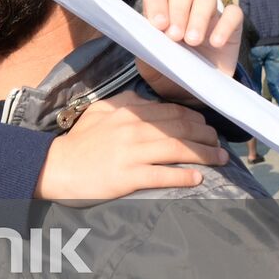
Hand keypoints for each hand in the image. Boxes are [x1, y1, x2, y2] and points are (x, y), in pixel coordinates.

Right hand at [35, 90, 226, 203]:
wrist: (57, 167)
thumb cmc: (79, 142)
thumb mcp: (99, 112)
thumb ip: (124, 102)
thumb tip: (147, 100)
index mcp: (127, 112)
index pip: (171, 111)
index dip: (195, 118)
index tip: (207, 126)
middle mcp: (132, 129)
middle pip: (180, 129)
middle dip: (206, 136)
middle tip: (220, 143)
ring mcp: (131, 153)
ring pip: (178, 150)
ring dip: (205, 155)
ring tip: (220, 159)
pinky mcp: (128, 176)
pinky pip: (163, 174)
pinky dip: (184, 176)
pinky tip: (198, 178)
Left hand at [138, 0, 243, 105]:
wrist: (191, 92)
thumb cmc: (167, 71)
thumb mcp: (150, 62)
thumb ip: (146, 45)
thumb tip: (148, 34)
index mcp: (161, 8)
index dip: (156, 3)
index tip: (158, 25)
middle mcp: (185, 5)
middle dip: (178, 10)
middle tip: (175, 36)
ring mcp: (210, 12)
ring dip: (199, 17)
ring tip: (193, 41)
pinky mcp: (232, 24)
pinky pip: (234, 13)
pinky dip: (225, 25)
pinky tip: (216, 43)